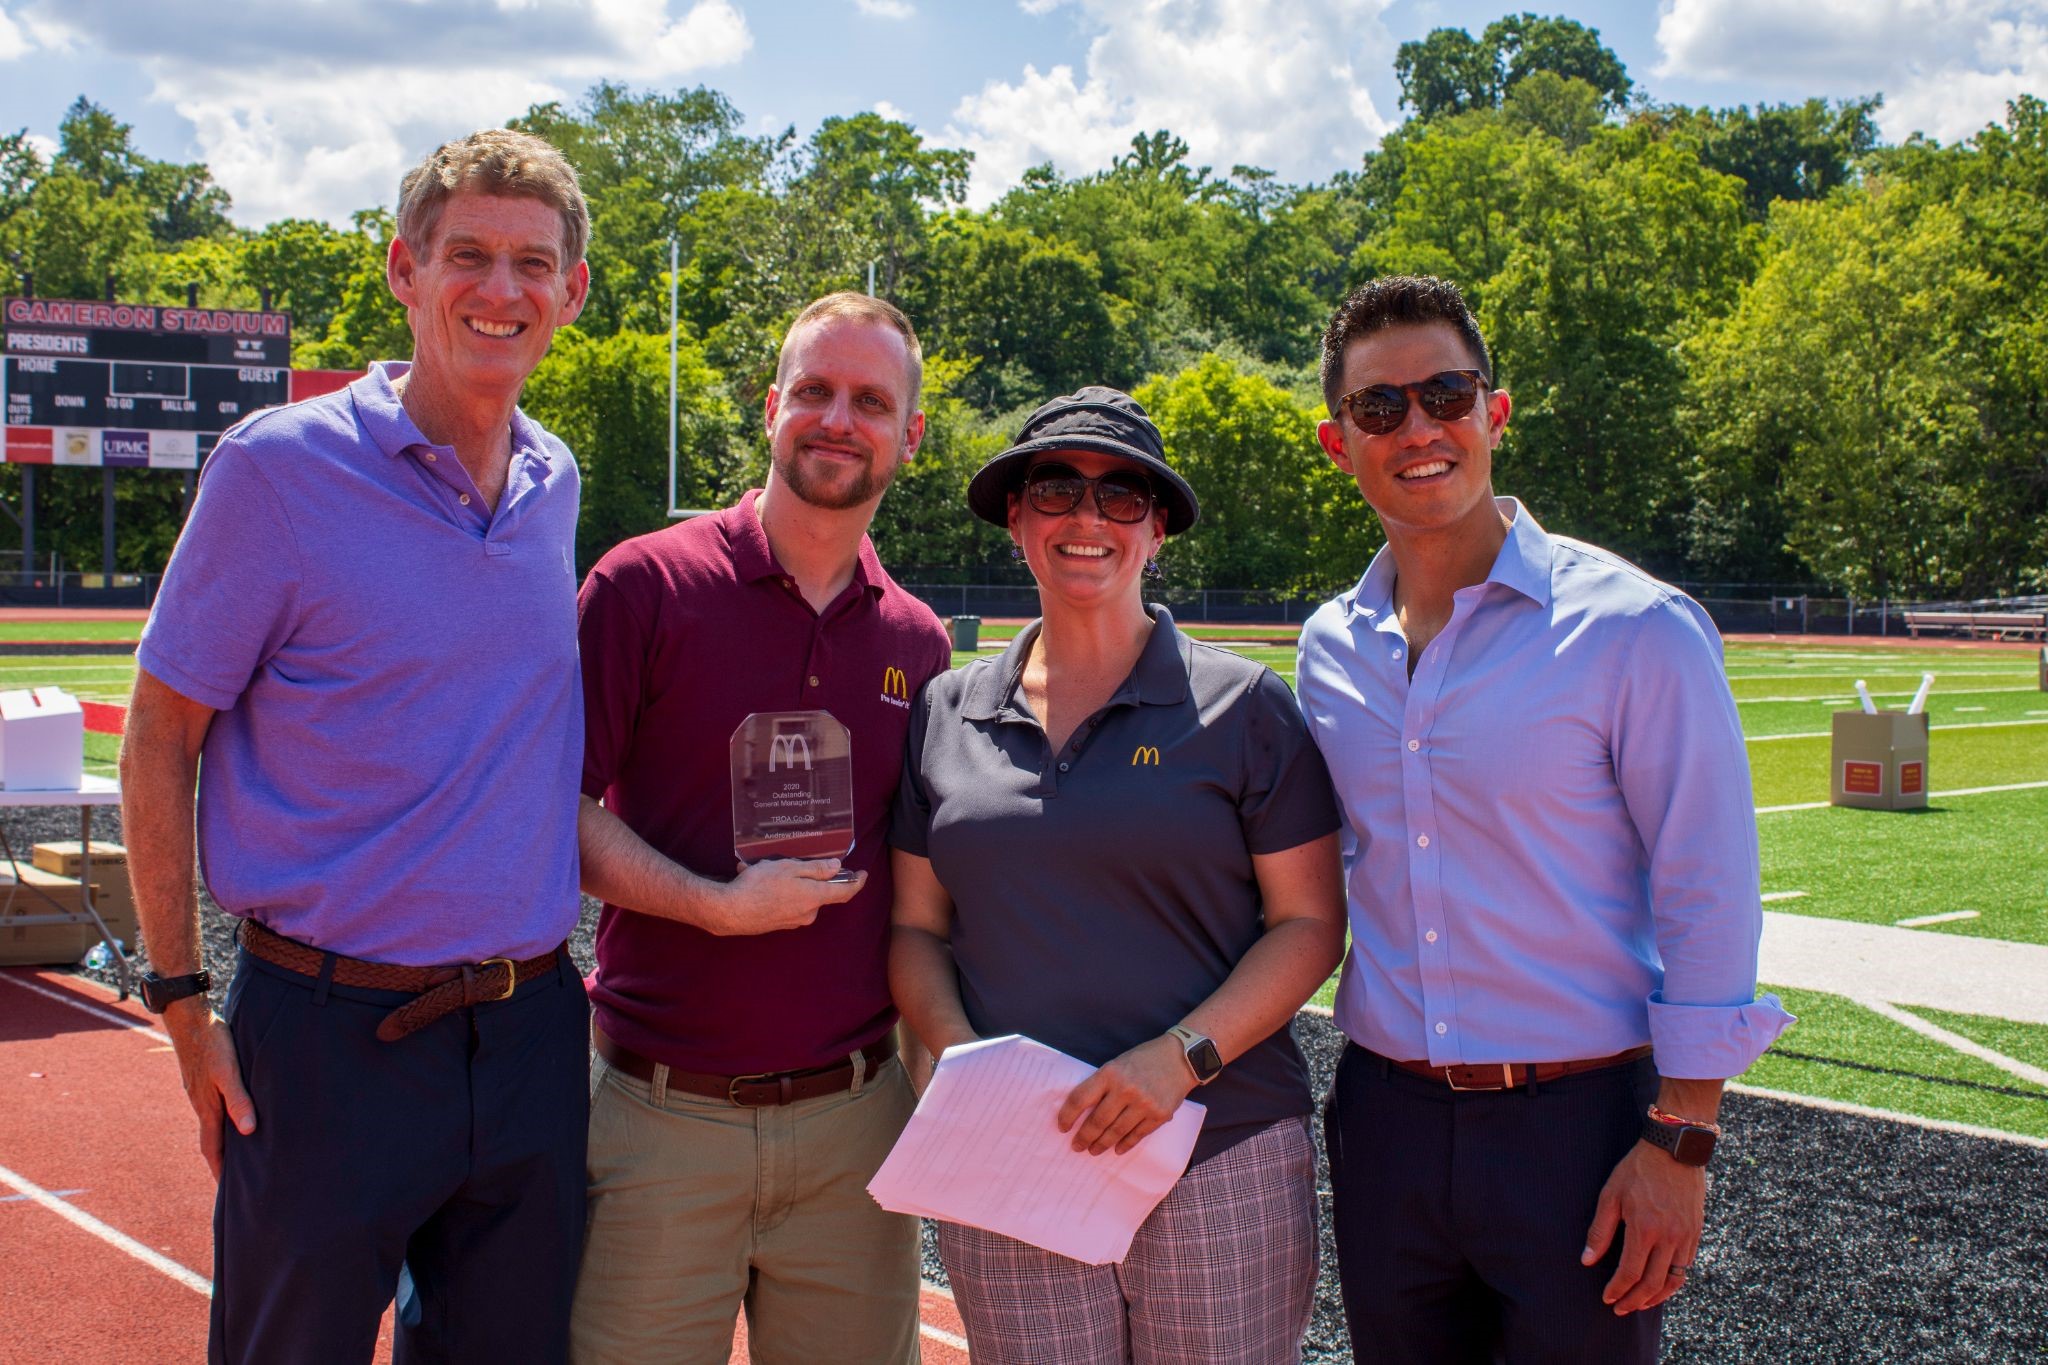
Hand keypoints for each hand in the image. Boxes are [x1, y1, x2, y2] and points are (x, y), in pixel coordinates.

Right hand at [162, 998, 255, 1180]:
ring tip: (237, 1158)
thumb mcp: (229, 1072)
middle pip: (212, 1143)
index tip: (227, 1194)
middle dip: (222, 1164)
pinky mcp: (204, 1083)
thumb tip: (248, 1132)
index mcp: (207, 1109)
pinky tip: (234, 1120)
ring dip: (224, 1144)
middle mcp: (202, 1106)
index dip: (221, 1172)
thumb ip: (239, 1100)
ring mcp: (201, 1095)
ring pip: (214, 1127)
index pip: (214, 1150)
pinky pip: (214, 1111)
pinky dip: (223, 1124)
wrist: (190, 1020)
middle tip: (233, 1185)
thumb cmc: (213, 1044)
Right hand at [710, 858, 864, 935]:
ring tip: (758, 869)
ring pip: (796, 895)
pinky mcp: (779, 924)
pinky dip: (772, 891)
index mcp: (814, 898)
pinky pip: (782, 902)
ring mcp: (793, 921)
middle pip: (816, 891)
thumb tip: (836, 867)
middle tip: (780, 861)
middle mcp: (808, 914)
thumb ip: (816, 869)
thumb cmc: (759, 886)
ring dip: (781, 881)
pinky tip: (752, 879)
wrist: (731, 912)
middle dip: (802, 874)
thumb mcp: (789, 869)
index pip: (845, 892)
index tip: (862, 874)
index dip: (856, 882)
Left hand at [1057, 1035, 1197, 1155]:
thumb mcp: (1117, 1063)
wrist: (1181, 1058)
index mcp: (1110, 1073)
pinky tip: (1117, 1149)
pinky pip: (1137, 1135)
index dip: (1067, 1115)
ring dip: (1102, 1144)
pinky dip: (1125, 1144)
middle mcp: (1125, 1090)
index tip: (1062, 1127)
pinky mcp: (1159, 1115)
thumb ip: (1102, 1084)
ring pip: (1116, 1131)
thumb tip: (1083, 1110)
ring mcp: (1144, 1104)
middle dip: (1084, 1136)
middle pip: (1098, 1120)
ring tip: (1093, 1150)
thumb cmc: (1144, 1059)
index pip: (1080, 1098)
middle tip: (1076, 1146)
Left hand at [1581, 1140, 1705, 1314]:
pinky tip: (1659, 1283)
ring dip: (1656, 1297)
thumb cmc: (1637, 1169)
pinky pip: (1686, 1267)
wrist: (1675, 1150)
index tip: (1607, 1299)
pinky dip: (1672, 1282)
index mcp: (1645, 1229)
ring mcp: (1686, 1237)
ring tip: (1640, 1303)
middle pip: (1653, 1284)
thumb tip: (1587, 1260)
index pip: (1630, 1273)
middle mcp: (1669, 1238)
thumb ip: (1600, 1231)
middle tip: (1620, 1309)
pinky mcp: (1696, 1233)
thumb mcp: (1610, 1195)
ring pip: (1674, 1281)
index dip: (1617, 1290)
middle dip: (1634, 1301)